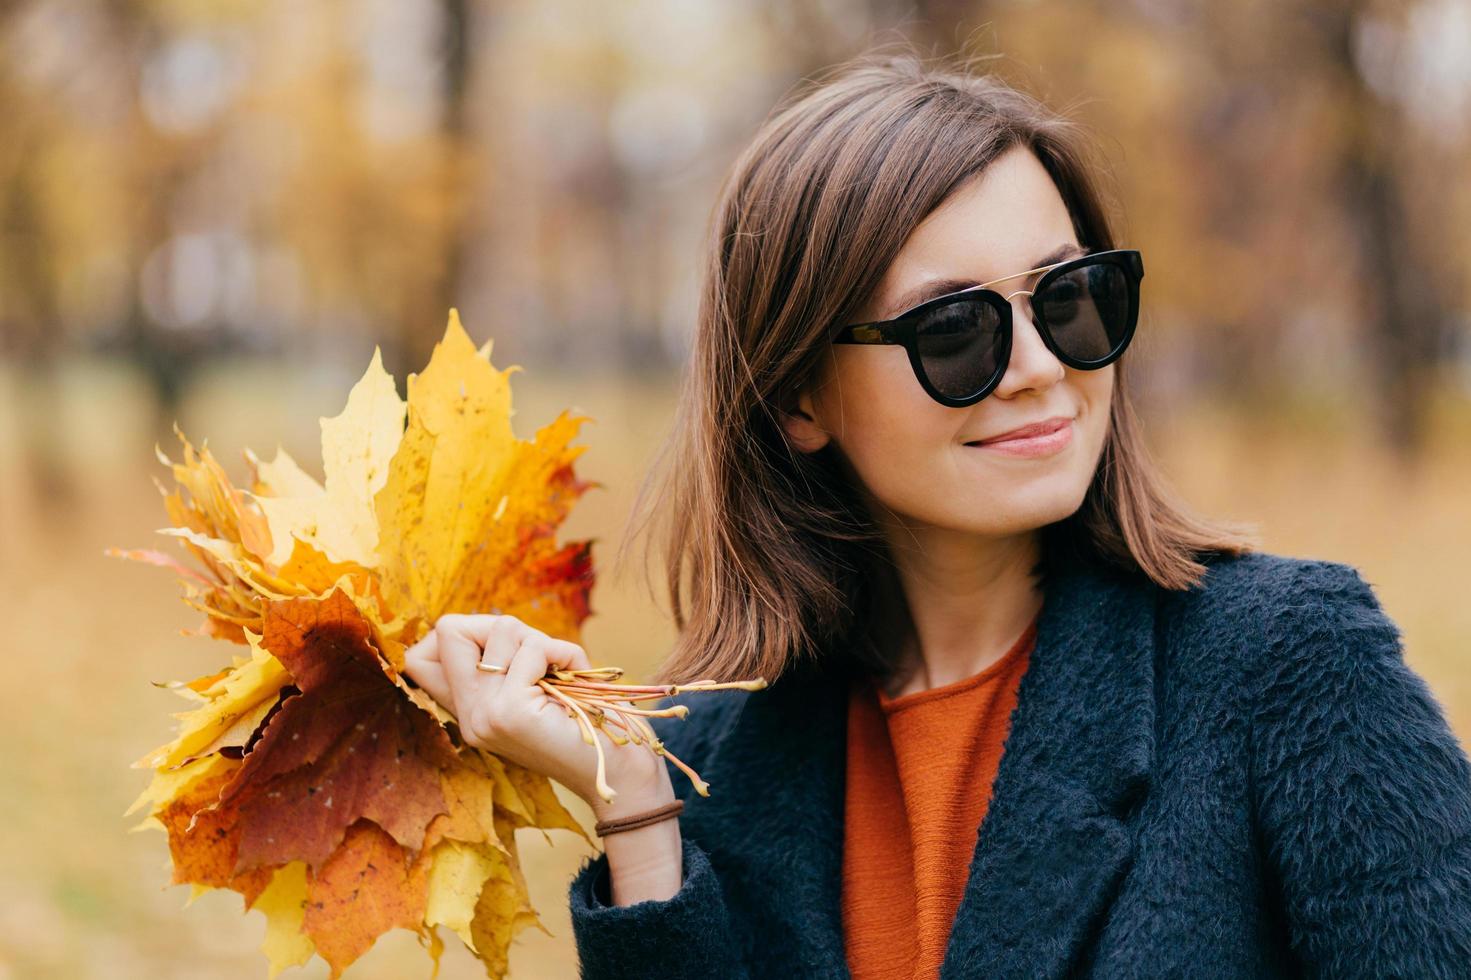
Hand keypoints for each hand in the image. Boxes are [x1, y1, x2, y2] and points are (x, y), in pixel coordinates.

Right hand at [401, 613, 668, 808]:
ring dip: (540, 641)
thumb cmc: (589, 722)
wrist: (624, 772)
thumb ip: (505, 663)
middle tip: (535, 656)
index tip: (507, 651)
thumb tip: (489, 624)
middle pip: (448, 629)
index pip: (417, 658)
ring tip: (559, 675)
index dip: (460, 634)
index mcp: (469, 713)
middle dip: (498, 625)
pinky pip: (533, 648)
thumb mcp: (535, 689)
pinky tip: (575, 680)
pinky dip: (563, 653)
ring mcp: (484, 716)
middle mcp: (468, 717)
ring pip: (499, 629)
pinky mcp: (510, 712)